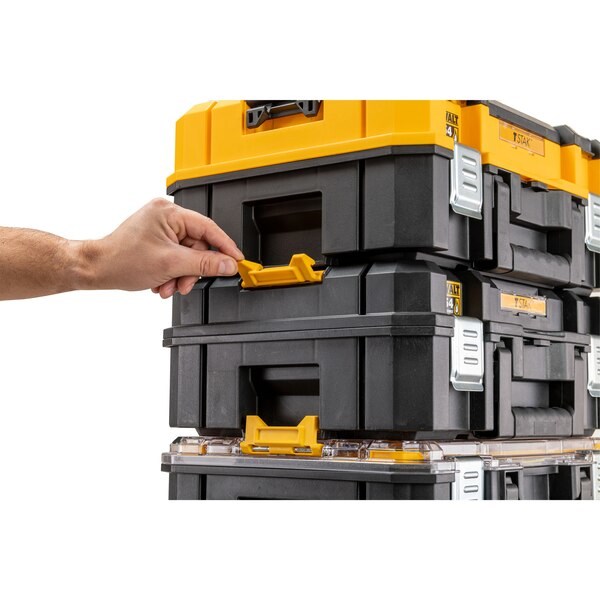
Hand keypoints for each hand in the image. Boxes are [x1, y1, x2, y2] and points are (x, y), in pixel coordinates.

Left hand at [86, 198, 243, 297]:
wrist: (97, 269)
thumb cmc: (122, 260)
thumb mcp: (171, 264)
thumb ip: (204, 264)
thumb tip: (228, 264)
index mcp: (170, 212)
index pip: (208, 228)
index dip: (225, 247)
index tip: (237, 260)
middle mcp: (165, 215)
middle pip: (197, 245)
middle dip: (191, 270)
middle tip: (184, 284)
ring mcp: (160, 226)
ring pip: (187, 254)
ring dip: (180, 275)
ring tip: (168, 286)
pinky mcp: (156, 238)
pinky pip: (176, 256)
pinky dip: (172, 272)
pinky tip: (162, 281)